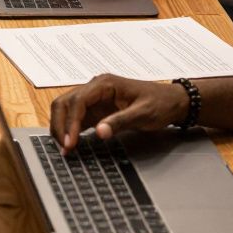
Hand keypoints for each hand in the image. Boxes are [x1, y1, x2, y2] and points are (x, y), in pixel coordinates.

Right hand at [49, 74, 188, 153]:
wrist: (172, 102)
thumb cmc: (160, 103)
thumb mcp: (143, 113)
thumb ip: (120, 122)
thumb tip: (99, 132)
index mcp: (104, 84)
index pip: (78, 100)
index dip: (71, 122)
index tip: (70, 141)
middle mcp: (95, 88)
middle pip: (65, 102)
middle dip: (60, 124)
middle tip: (64, 147)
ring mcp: (94, 99)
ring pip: (66, 109)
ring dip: (62, 127)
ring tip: (65, 148)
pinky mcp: (96, 110)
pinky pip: (75, 118)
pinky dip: (70, 130)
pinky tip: (71, 144)